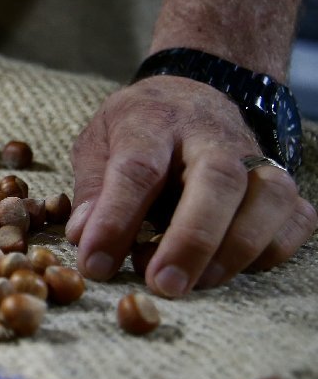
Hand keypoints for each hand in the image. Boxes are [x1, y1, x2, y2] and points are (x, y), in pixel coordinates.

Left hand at [67, 76, 315, 296]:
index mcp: (154, 121)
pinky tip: (234, 267)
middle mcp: (212, 135)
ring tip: (195, 284)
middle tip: (163, 284)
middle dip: (192, 238)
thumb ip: (92, 188)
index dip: (116, 219)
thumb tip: (82, 237)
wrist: (194, 94)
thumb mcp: (97, 141)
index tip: (95, 262)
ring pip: (268, 199)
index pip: (138, 169)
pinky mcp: (283, 183)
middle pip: (218, 180)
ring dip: (235, 249)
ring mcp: (255, 157)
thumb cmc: (138, 128)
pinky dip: (272, 249)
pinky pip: (296, 218)